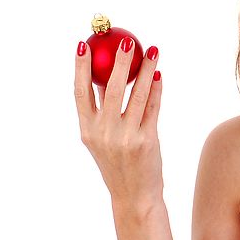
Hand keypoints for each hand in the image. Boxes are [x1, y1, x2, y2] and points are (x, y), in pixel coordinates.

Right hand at [74, 38, 163, 206]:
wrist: (134, 196)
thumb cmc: (118, 163)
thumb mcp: (100, 139)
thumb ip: (101, 111)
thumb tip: (104, 77)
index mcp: (87, 130)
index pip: (80, 93)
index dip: (80, 68)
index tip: (83, 45)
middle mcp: (103, 132)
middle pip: (110, 89)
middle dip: (118, 62)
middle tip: (126, 42)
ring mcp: (125, 137)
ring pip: (137, 95)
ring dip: (146, 70)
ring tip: (153, 51)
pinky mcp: (147, 141)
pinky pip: (153, 108)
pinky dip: (157, 89)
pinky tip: (159, 75)